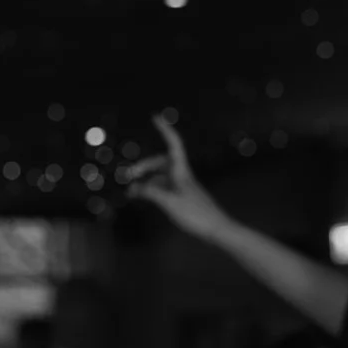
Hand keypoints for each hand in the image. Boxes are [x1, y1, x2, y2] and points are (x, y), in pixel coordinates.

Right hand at [124, 113, 231, 241]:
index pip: (173, 145)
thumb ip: (150, 193)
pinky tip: (143, 198)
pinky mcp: (182, 198)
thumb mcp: (169, 203)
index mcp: (182, 172)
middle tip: (129, 175)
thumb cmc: (196, 215)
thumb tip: (134, 188)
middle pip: (161, 162)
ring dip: (146, 181)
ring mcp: (182, 187)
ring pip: (161, 177)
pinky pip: (163, 188)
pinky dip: (151, 190)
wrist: (217, 230)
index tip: (155, 117)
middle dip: (145, 166)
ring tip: (131, 192)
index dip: (165, 130)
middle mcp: (182, 176)